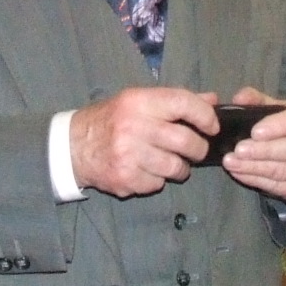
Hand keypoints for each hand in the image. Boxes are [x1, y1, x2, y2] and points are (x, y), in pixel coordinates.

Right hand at [70, 88, 216, 197]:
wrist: (73, 147)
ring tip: (169, 162)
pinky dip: (157, 180)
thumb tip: (212, 100)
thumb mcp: (138, 101)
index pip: (183, 103)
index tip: (212, 126)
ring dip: (180, 168)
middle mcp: (134, 127)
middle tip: (196, 150)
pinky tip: (146, 170)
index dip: (205, 115)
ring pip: (175, 167)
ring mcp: (128, 155)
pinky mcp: (125, 179)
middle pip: (185, 141)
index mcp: (138, 102)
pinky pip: (157, 184)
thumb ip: (175, 101)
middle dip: (198, 148)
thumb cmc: (111, 120)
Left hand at [220, 88, 285, 200]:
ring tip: (232, 163)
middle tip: (239, 150)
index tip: (255, 132)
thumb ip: (257, 100)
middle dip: (264, 151)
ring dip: (256, 168)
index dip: (280, 126)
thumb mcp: (279, 107)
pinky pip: (281, 187)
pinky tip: (240, 173)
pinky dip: (257, 180)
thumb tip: (239, 98)